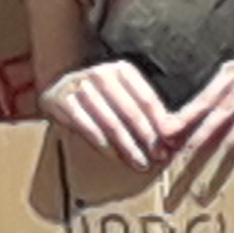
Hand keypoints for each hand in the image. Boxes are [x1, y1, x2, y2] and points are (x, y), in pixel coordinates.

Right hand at [40, 59, 177, 168]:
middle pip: (131, 113)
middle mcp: (101, 74)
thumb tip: (175, 132)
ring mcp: (80, 87)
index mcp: (122, 69)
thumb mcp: (124, 93)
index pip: (147, 100)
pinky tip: (116, 158)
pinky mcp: (63, 102)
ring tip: (140, 163)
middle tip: (158, 158)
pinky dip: (105, 146)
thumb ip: (148, 110)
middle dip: (147, 138)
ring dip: (128, 147)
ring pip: (111, 123)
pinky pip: (88, 129)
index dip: (161, 124)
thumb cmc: (100, 95)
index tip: (171, 144)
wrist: (58, 85)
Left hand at [164, 50, 233, 195]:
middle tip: (162, 154)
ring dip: (203, 134)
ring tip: (187, 155)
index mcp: (228, 75)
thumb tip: (214, 132)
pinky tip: (227, 146)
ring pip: (222, 110)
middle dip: (181, 132)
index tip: (159, 145)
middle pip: (203, 107)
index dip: (178, 124)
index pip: (197, 102)